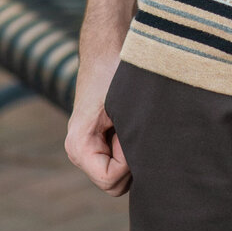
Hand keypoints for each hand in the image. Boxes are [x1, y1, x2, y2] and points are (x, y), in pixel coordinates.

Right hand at [65, 48, 130, 195]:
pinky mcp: (102, 140)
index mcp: (79, 146)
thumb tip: (152, 165)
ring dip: (135, 153)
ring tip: (136, 121)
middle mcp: (80, 151)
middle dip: (133, 162)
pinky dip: (134, 145)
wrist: (108, 45)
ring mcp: (90, 147)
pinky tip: (135, 122)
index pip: (111, 181)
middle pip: (116, 185)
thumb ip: (134, 138)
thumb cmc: (117, 70)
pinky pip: (124, 160)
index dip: (129, 162)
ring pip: (122, 174)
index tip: (132, 130)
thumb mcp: (127, 105)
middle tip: (137, 126)